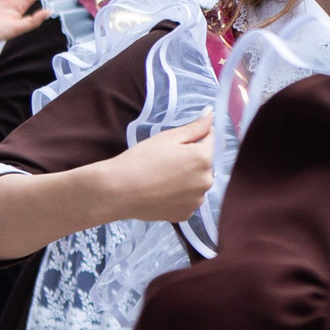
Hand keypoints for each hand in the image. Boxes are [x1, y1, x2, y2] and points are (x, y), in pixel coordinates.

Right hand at [101, 114, 215, 222]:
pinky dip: (179, 195)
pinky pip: (188, 200)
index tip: (179, 141)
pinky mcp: (186, 214)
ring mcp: (197, 201)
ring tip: (162, 177)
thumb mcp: (167, 138)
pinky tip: (161, 191)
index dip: (196, 137)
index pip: (211, 140)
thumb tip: (211, 115)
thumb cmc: (141, 159)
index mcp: (204, 159)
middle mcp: (207, 181)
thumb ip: (194, 128)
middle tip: (165, 161)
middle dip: (192, 160)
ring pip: (197, 183)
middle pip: (205, 164)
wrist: (118, 191)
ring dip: (187, 179)